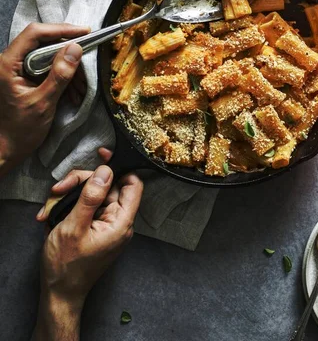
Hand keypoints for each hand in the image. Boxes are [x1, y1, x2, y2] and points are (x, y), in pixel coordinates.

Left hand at [0, 22, 89, 174]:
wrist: (5, 150)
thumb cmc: (19, 130)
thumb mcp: (43, 102)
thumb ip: (59, 75)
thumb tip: (75, 49)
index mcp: (7, 63)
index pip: (35, 33)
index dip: (61, 30)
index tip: (84, 33)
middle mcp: (10, 61)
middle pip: (43, 42)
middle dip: (68, 54)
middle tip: (88, 62)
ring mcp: (17, 69)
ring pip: (48, 57)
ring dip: (68, 69)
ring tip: (81, 88)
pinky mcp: (24, 78)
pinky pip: (47, 69)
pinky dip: (62, 78)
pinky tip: (73, 93)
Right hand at [34, 163, 142, 339]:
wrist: (58, 293)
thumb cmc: (67, 267)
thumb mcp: (74, 227)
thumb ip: (90, 197)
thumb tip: (105, 171)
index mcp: (120, 222)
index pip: (133, 185)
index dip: (120, 168)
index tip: (102, 158)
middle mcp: (117, 221)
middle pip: (106, 186)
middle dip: (81, 183)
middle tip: (59, 189)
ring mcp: (105, 224)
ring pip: (91, 195)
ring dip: (69, 197)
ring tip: (50, 210)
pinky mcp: (94, 227)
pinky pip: (85, 208)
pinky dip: (68, 208)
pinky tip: (51, 216)